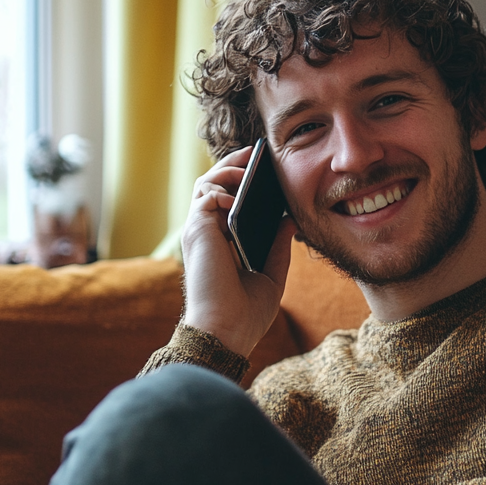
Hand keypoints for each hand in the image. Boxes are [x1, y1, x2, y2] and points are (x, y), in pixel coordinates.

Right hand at [180, 146, 296, 357]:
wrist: (226, 332)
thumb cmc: (245, 313)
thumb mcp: (271, 275)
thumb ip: (278, 246)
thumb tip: (290, 219)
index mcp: (223, 243)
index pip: (229, 202)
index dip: (243, 182)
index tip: (265, 168)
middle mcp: (208, 234)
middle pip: (215, 186)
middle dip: (234, 164)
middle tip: (256, 152)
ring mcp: (199, 231)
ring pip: (206, 184)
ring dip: (227, 169)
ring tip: (250, 164)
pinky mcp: (196, 231)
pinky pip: (205, 195)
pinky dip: (222, 188)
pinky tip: (240, 193)